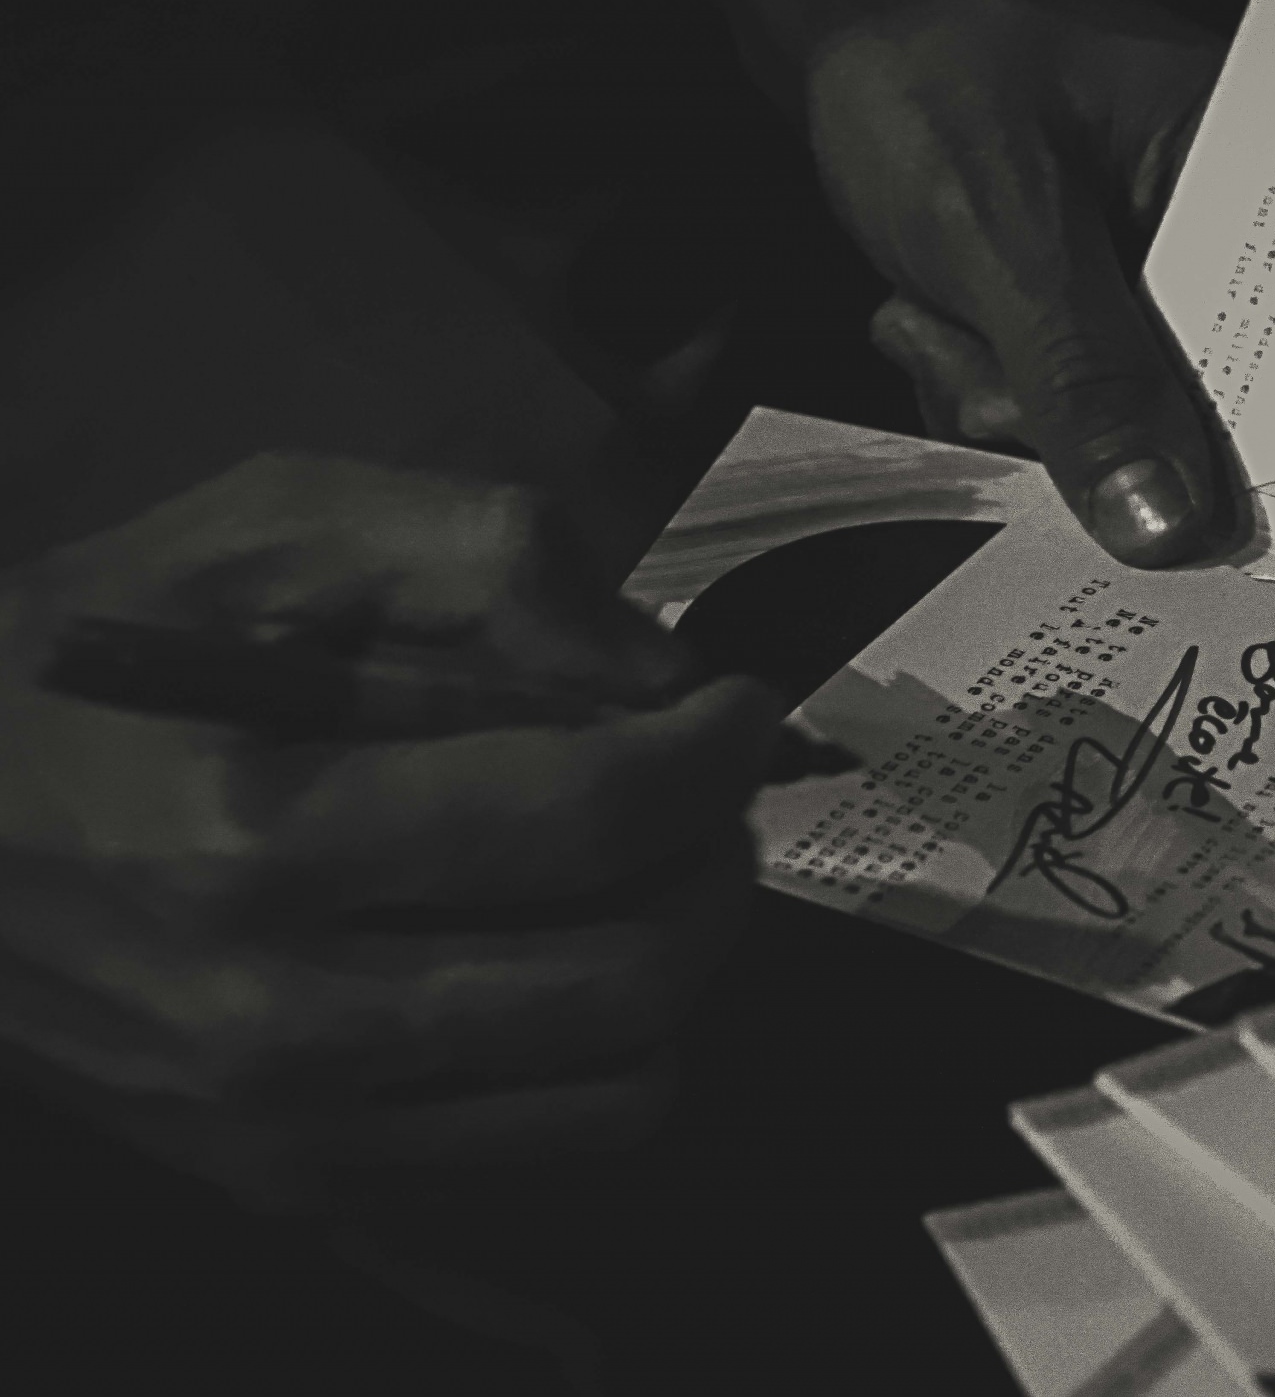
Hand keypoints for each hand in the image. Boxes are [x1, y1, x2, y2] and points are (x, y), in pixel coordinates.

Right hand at [0, 455, 780, 1209]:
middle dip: (715, 859)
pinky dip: (606, 1053)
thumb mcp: (274, 528)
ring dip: (680, 963)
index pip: (585, 814)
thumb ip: (484, 556)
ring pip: (618, 1081)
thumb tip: (656, 669)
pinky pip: (548, 1141)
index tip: (736, 706)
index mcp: (263, 832)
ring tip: (640, 870)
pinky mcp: (296, 1181)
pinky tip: (562, 958)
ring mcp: (290, 1124)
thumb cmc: (102, 654)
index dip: (710, 751)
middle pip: (630, 971)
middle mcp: (282, 1015)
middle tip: (702, 787)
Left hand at [807, 0, 1233, 565]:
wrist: (824, 1)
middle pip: (1202, 409)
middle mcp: (1223, 221)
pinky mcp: (1094, 295)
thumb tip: (1168, 525)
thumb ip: (1087, 380)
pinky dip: (986, 383)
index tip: (1170, 511)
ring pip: (1114, 422)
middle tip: (986, 355)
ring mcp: (1154, 263)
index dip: (1241, 450)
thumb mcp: (1001, 231)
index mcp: (1254, 168)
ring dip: (1005, 397)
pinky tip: (936, 313)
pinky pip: (1064, 403)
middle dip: (1072, 417)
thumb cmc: (919, 59)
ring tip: (941, 305)